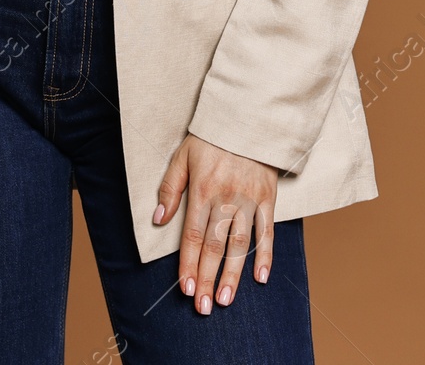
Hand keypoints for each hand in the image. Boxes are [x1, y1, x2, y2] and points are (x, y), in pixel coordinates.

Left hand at [153, 134, 277, 312]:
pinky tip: (260, 277)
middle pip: (214, 246)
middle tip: (201, 307)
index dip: (187, 264)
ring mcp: (248, 199)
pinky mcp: (268, 198)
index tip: (184, 288)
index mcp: (202, 189)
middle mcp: (225, 198)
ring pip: (239, 245)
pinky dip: (265, 255)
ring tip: (224, 300)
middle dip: (206, 278)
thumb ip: (170, 189)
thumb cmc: (210, 138)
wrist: (247, 117)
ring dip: (232, 275)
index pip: (192, 235)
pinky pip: (267, 231)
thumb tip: (157, 219)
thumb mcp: (182, 157)